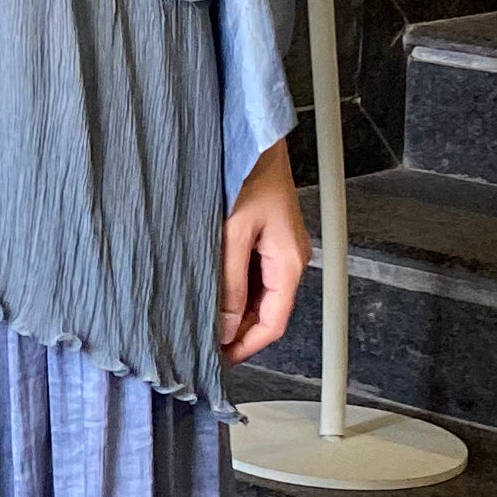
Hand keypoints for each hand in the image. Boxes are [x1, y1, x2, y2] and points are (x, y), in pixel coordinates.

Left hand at [218, 137, 308, 363]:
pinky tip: (213, 293)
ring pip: (261, 296)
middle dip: (240, 333)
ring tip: (205, 324)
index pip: (275, 322)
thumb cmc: (246, 174)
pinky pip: (254, 275)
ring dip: (236, 312)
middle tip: (206, 347)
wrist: (251, 137)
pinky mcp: (268, 239)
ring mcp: (280, 249)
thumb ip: (230, 282)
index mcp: (290, 261)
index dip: (248, 346)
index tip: (221, 360)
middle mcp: (291, 259)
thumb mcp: (232, 233)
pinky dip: (236, 290)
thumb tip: (227, 326)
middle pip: (269, 312)